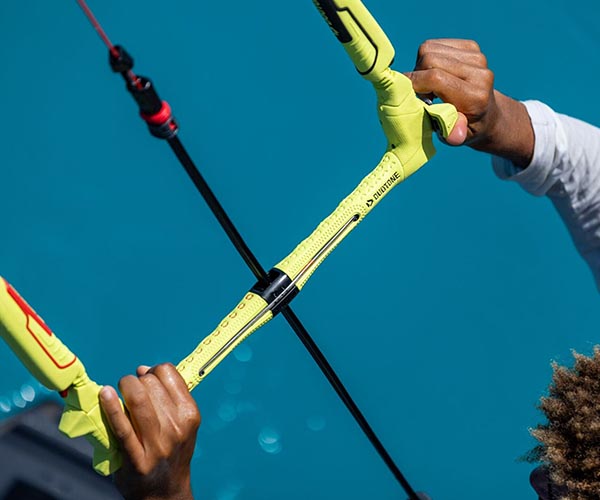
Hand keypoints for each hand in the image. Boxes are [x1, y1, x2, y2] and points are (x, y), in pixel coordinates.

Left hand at [99, 363, 200, 499]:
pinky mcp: (136, 459)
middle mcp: (177, 427)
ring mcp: (157, 445)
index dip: (153, 370)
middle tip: (129, 390)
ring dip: (123, 388)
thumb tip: (142, 369)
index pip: (168, 373)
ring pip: (138, 399)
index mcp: (189, 414)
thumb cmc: (170, 452)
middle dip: (135, 380)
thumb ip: (167, 396)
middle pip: (150, 384)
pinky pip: (122, 427)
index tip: (145, 378)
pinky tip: (103, 394)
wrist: (165, 493)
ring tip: (115, 392)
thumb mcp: (182, 424)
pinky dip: (110, 407)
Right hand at [405, 39, 533, 166]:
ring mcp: (477, 57)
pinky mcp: (471, 47)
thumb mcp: (458, 139)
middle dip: (416, 75)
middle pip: (429, 58)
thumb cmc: (466, 129)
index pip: (435, 78)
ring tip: (428, 84)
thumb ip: (452, 135)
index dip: (413, 83)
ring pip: (429, 48)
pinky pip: (435, 44)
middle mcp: (479, 73)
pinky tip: (436, 72)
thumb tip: (453, 134)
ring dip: (420, 66)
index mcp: (475, 97)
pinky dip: (428, 57)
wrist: (488, 115)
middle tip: (420, 93)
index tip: (405, 94)